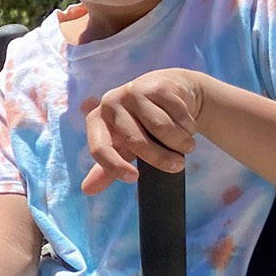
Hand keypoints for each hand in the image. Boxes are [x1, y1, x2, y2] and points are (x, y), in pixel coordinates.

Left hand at [79, 68, 204, 193]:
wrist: (169, 92)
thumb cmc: (142, 125)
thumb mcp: (123, 146)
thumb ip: (106, 168)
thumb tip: (87, 190)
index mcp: (97, 120)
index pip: (100, 148)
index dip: (114, 166)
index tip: (134, 178)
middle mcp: (110, 103)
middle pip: (137, 142)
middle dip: (161, 159)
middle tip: (178, 165)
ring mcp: (134, 91)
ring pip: (162, 128)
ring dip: (180, 142)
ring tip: (186, 145)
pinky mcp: (158, 85)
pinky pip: (178, 114)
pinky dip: (188, 126)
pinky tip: (188, 126)